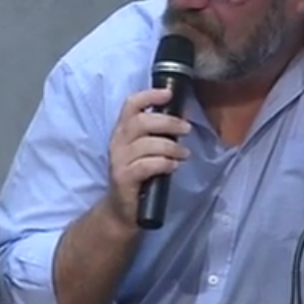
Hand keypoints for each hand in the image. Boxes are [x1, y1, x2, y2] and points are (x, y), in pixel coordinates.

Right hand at [103, 87, 190, 223]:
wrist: (122, 209)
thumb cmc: (138, 175)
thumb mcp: (146, 150)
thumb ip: (158, 134)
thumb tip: (182, 119)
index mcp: (122, 131)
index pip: (131, 105)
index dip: (149, 96)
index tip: (169, 94)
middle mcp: (117, 142)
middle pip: (140, 122)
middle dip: (168, 122)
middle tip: (186, 129)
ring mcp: (118, 161)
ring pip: (146, 144)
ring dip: (171, 147)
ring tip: (184, 154)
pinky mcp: (124, 178)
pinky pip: (146, 165)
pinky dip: (164, 163)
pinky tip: (174, 166)